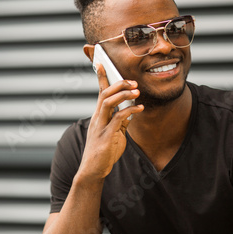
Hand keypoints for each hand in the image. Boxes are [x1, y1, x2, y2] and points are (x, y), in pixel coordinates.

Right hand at [78, 63, 143, 180]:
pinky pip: (118, 119)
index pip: (100, 92)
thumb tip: (130, 112)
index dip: (100, 77)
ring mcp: (100, 126)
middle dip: (118, 84)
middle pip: (104, 93)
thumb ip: (120, 121)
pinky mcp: (106, 136)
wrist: (93, 170)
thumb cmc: (103, 152)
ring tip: (136, 91)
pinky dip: (129, 111)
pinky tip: (139, 109)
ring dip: (123, 94)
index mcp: (98, 116)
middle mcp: (97, 118)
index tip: (101, 62)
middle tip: (133, 81)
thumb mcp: (114, 134)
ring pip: (108, 102)